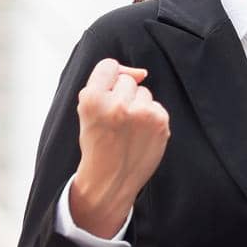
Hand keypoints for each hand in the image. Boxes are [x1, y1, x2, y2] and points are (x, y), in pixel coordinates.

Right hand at [69, 59, 170, 237]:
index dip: (108, 80)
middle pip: (127, 80)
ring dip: (138, 106)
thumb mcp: (87, 111)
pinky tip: (140, 135)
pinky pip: (156, 106)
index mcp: (92, 99)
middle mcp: (117, 105)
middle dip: (122, 96)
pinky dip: (150, 118)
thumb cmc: (98, 143)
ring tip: (127, 130)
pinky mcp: (160, 122)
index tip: (106, 97)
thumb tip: (142, 72)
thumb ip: (106, 83)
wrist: (109, 180)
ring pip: (144, 92)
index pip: (108, 65)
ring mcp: (141, 114)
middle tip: (114, 121)